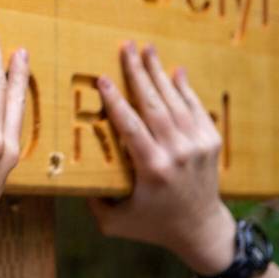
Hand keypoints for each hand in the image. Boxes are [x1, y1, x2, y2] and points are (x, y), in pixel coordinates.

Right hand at [89, 42, 236, 275]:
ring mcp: (197, 145)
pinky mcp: (211, 142)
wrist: (202, 231)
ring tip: (147, 49)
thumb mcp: (115, 222)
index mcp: (152, 169)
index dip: (116, 100)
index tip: (104, 78)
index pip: (130, 126)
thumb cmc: (153, 225)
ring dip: (159, 73)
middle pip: (154, 104)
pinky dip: (185, 88)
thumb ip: (93, 200)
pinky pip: (195, 108)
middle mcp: (177, 153)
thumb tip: (68, 173)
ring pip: (175, 101)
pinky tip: (175, 71)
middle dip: (138, 72)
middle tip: (127, 46)